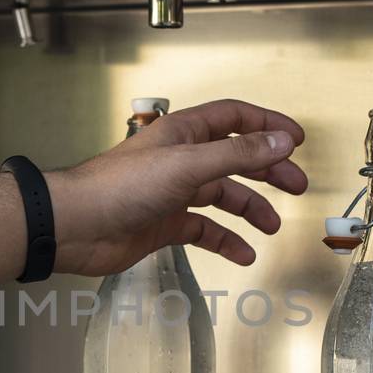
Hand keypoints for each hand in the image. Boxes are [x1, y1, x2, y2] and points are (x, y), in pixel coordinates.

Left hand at [47, 99, 306, 275]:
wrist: (76, 226)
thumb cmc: (119, 187)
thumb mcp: (188, 165)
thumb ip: (237, 154)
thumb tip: (279, 142)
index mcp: (183, 134)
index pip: (234, 118)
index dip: (266, 125)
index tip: (296, 139)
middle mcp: (180, 160)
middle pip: (234, 158)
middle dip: (267, 170)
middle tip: (297, 185)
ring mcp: (172, 193)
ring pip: (222, 196)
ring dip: (250, 209)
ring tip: (272, 225)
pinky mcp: (163, 224)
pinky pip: (204, 230)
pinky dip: (225, 241)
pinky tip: (242, 253)